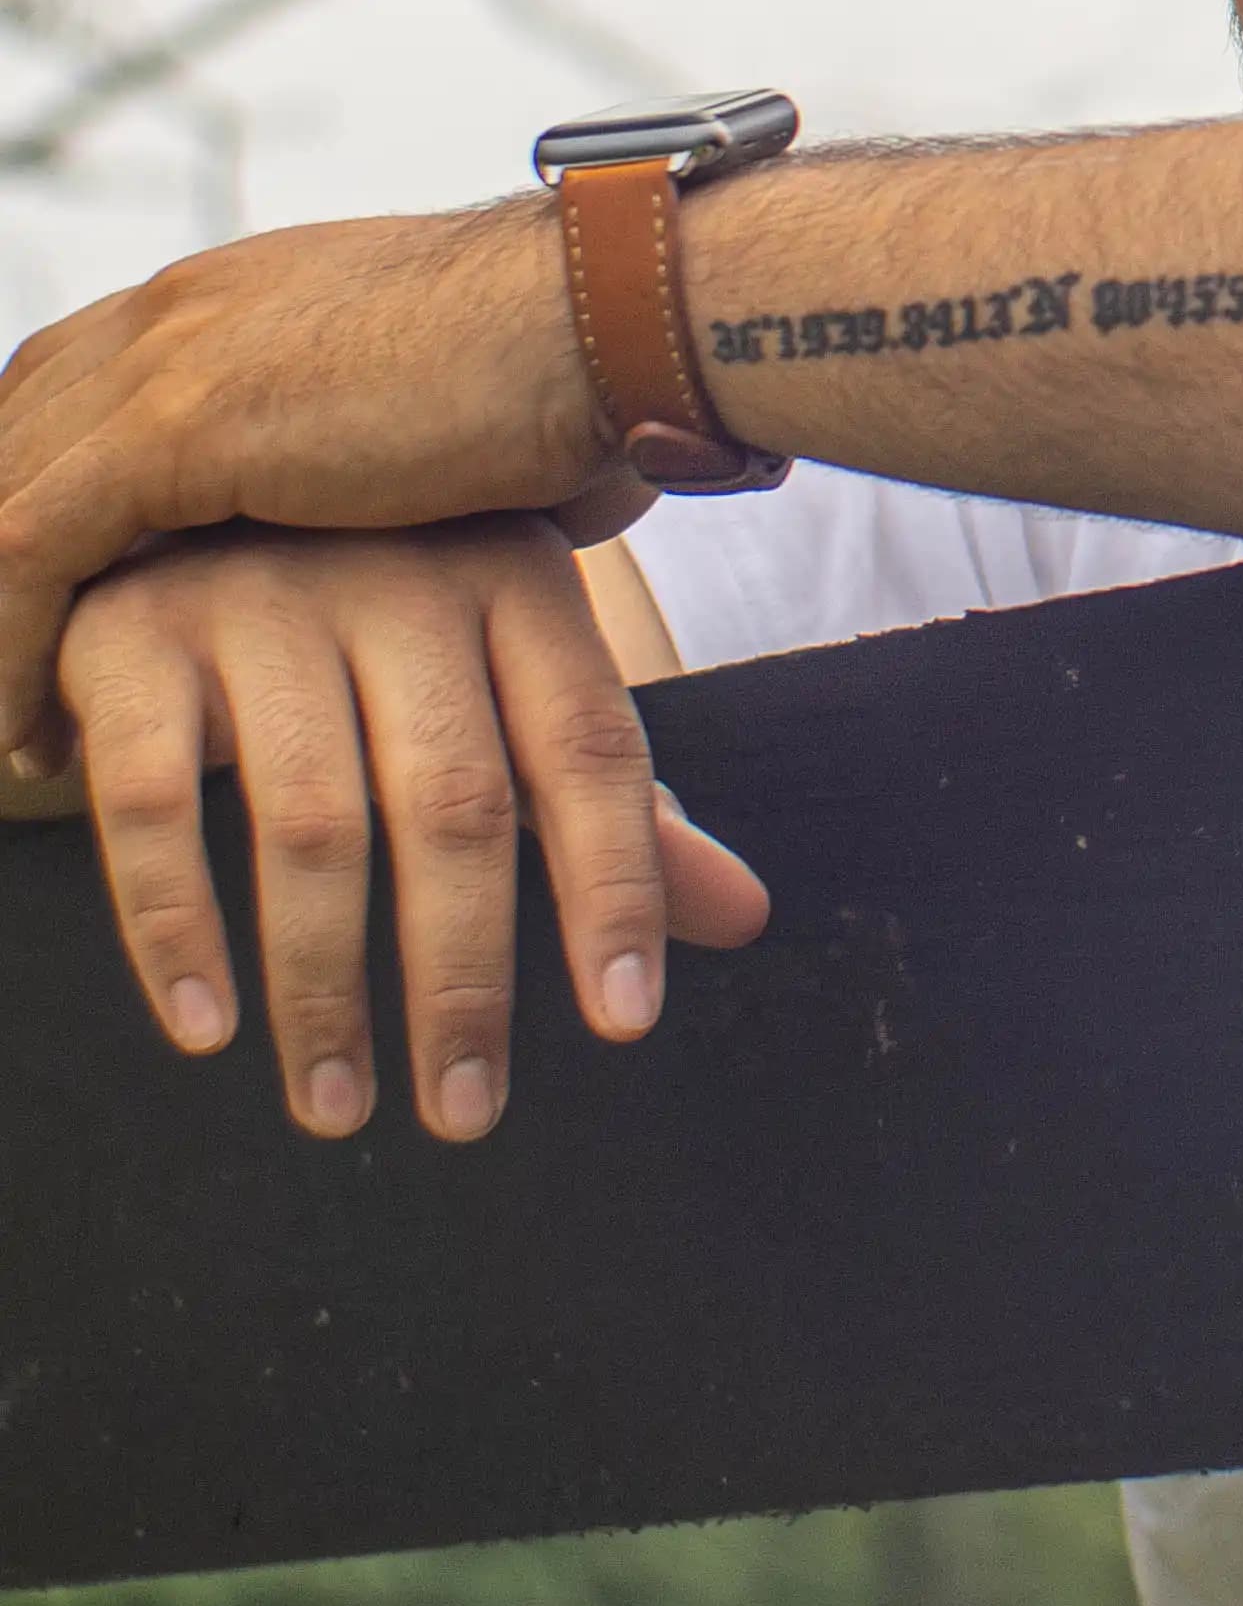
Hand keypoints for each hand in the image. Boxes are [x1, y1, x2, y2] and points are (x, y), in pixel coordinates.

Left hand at [0, 203, 605, 767]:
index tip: (55, 610)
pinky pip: (27, 547)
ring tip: (12, 732)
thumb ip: (387, 467)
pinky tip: (34, 736)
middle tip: (14, 680)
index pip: (76, 388)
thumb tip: (446, 541)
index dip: (46, 493)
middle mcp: (182, 306)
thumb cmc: (574, 373)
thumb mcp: (439, 418)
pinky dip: (11, 645)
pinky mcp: (178, 420)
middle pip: (16, 430)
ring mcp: (170, 352)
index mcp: (239, 294)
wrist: (611, 316)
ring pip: (1, 494)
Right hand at [55, 516, 767, 1141]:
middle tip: (467, 1112)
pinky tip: (207, 1028)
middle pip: (454, 805)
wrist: (185, 493)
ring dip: (323, 989)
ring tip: (337, 1106)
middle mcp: (401, 581)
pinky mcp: (136, 638)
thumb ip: (607, 801)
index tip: (624, 1022)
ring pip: (309, 824)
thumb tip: (743, 916)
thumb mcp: (502, 682)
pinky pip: (153, 803)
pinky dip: (177, 928)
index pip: (590, 750)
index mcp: (516, 582)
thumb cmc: (375, 618)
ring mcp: (264, 601)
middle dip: (464, 978)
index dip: (617, 887)